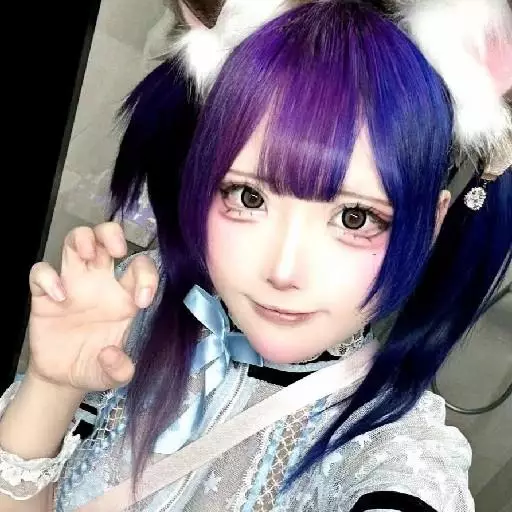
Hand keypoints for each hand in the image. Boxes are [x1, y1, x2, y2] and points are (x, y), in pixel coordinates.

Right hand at [27, 222, 158, 392]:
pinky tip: (58, 297)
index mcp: (125, 297)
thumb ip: (120, 370)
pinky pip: (41, 272)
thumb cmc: (96, 366)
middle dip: (112, 234)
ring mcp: (72, 285)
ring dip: (82, 239)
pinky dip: (48, 277)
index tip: (142, 301)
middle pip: (106, 238)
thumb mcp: (114, 376)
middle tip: (117, 250)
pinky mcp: (44, 295)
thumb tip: (111, 354)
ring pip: (76, 242)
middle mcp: (101, 283)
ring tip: (88, 254)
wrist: (63, 378)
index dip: (147, 276)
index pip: (141, 268)